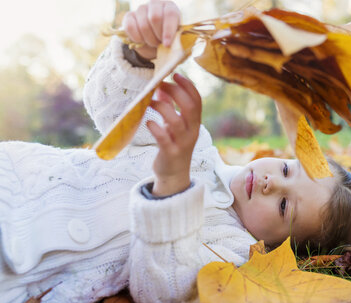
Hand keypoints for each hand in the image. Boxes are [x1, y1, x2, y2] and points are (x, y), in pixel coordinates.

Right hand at [122, 0, 180, 59]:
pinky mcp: (129, 16)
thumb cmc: (168, 39)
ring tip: (153, 43)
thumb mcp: (177, 39)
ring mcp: (141, 9)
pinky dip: (137, 38)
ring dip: (149, 39)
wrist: (154, 43)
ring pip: (143, 25)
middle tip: (160, 44)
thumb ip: (178, 39)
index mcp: (170, 7)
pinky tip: (142, 41)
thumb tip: (173, 43)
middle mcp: (155, 4)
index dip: (168, 31)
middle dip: (158, 35)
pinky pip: (130, 27)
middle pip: (155, 18)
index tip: (167, 44)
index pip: (170, 14)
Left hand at [147, 73, 201, 196]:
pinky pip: (163, 138)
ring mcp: (182, 142)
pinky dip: (155, 128)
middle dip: (175, 92)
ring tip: (150, 101)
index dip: (188, 86)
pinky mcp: (170, 153)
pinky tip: (148, 122)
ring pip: (175, 121)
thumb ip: (171, 107)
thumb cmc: (173, 145)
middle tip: (161, 84)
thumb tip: (160, 87)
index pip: (197, 100)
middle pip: (189, 107)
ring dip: (162, 107)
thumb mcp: (175, 125)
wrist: (174, 174)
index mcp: (194, 123)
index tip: (176, 74)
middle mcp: (191, 131)